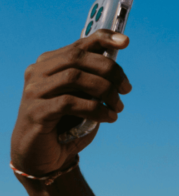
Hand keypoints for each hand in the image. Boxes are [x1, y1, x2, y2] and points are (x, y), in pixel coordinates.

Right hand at [10, 29, 131, 174]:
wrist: (43, 156)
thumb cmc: (67, 125)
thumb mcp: (84, 100)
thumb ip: (94, 82)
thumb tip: (117, 69)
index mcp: (50, 63)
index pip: (78, 45)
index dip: (103, 39)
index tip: (126, 42)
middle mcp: (39, 71)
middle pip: (79, 58)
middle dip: (110, 71)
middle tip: (126, 89)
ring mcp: (34, 90)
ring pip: (74, 78)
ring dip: (105, 91)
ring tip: (118, 107)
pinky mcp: (36, 111)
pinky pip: (70, 103)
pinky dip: (96, 109)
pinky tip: (109, 118)